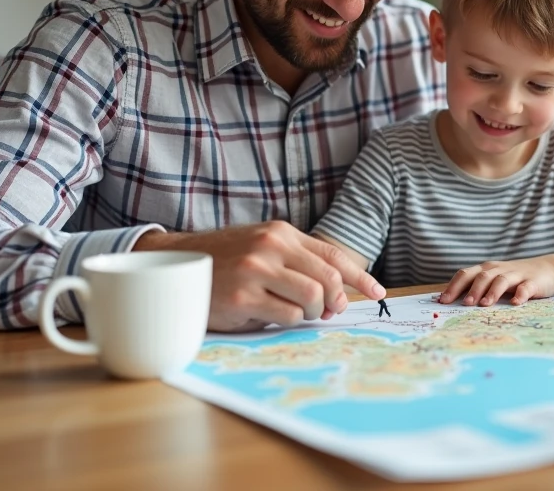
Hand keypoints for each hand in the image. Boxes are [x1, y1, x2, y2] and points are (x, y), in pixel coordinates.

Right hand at [133, 221, 384, 331]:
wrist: (175, 265)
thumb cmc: (226, 263)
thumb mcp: (263, 251)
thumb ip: (297, 264)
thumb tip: (338, 296)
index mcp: (282, 233)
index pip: (333, 254)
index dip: (360, 276)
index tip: (377, 292)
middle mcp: (272, 246)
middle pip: (329, 277)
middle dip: (337, 300)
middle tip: (330, 312)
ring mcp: (257, 270)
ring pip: (313, 296)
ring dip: (313, 313)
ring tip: (297, 314)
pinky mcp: (243, 296)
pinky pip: (287, 315)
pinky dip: (289, 321)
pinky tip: (272, 317)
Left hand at [438, 258, 553, 305]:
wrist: (548, 268)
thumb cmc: (514, 279)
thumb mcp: (494, 280)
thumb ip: (477, 289)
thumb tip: (451, 304)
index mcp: (486, 269)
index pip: (465, 274)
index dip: (453, 287)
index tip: (442, 301)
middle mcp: (498, 269)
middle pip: (482, 276)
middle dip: (472, 290)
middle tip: (464, 304)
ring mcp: (516, 274)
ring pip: (501, 280)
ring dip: (492, 292)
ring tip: (485, 305)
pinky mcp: (533, 282)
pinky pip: (525, 288)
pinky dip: (520, 295)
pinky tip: (515, 303)